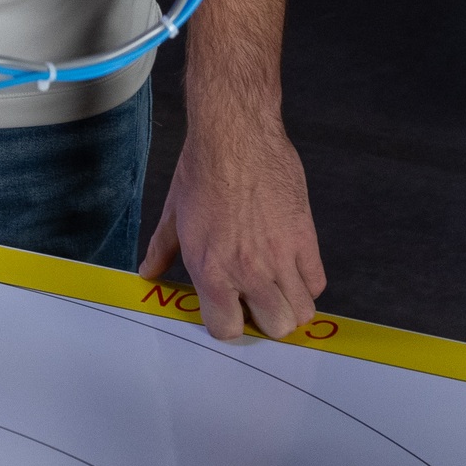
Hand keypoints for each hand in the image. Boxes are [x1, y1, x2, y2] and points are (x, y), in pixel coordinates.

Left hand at [139, 118, 326, 340]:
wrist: (236, 135)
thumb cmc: (201, 171)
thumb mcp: (174, 213)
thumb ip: (162, 249)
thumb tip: (148, 272)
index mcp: (211, 270)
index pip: (227, 329)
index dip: (228, 323)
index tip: (229, 308)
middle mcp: (248, 272)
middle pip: (274, 327)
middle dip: (265, 319)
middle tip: (257, 299)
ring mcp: (281, 257)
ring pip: (300, 312)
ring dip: (289, 305)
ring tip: (278, 287)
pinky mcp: (305, 238)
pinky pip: (316, 282)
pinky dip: (306, 282)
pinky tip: (293, 267)